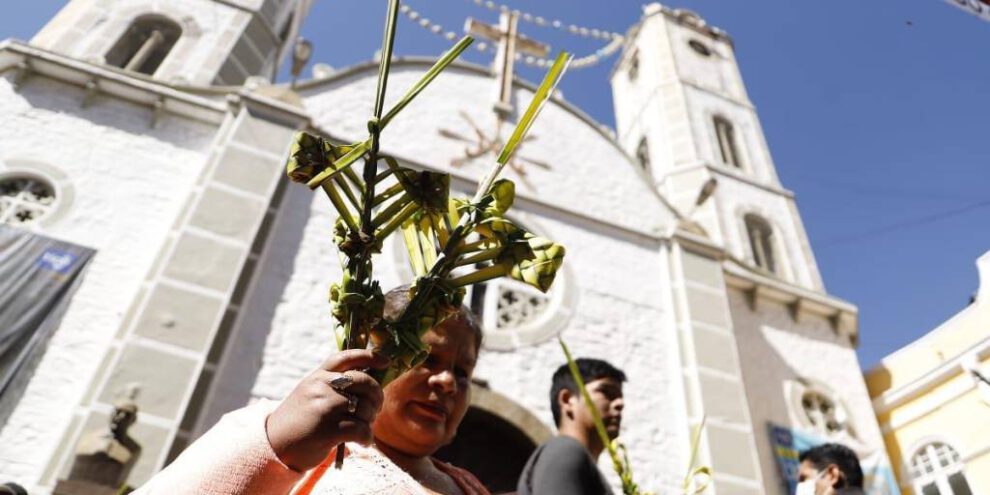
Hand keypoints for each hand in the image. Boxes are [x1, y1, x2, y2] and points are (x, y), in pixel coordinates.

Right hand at [266, 349, 388, 470]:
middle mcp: (322, 387)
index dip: (369, 356)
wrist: (273, 447)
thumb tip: (369, 387)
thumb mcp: (309, 394)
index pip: (346, 358)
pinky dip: (367, 438)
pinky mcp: (329, 429)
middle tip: (374, 411)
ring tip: (361, 430)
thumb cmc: (297, 422)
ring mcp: (325, 407)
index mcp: (317, 376)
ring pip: (366, 408)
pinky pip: (362, 430)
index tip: (385, 361)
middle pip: (365, 382)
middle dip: (377, 397)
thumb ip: (332, 386)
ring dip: (369, 422)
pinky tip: (362, 442)